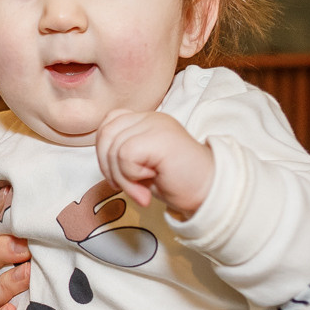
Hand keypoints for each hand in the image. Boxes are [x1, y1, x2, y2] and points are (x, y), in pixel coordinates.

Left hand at [94, 109, 215, 218]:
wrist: (208, 191)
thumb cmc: (176, 181)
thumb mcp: (140, 166)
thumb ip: (120, 155)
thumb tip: (102, 159)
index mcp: (145, 120)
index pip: (108, 124)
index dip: (105, 153)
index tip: (120, 178)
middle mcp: (151, 117)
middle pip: (106, 133)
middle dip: (108, 166)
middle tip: (128, 187)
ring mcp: (157, 124)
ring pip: (114, 146)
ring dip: (122, 177)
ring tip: (140, 190)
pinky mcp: (161, 137)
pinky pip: (125, 154)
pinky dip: (130, 176)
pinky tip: (148, 185)